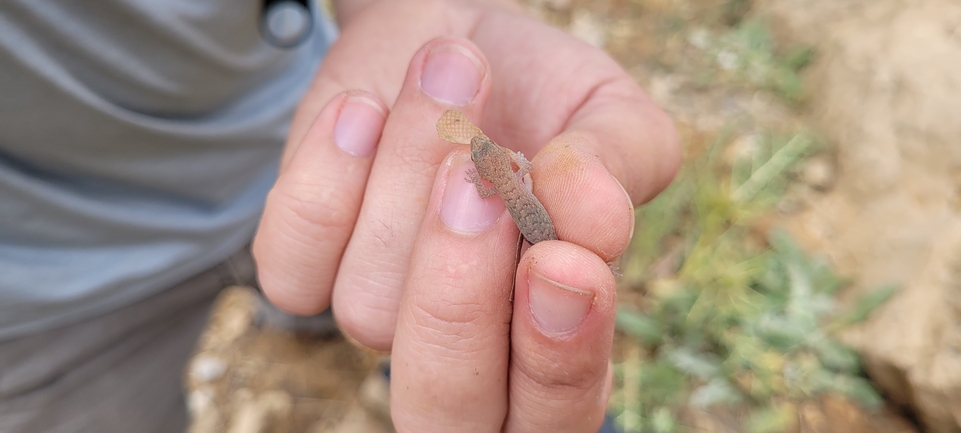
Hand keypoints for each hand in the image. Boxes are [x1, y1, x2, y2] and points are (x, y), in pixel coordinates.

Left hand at [252, 0, 678, 430]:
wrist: (455, 36)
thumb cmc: (544, 94)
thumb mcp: (611, 116)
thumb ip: (618, 169)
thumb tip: (596, 225)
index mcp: (552, 335)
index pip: (554, 414)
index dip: (556, 361)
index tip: (563, 259)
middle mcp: (461, 346)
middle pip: (441, 410)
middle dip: (457, 300)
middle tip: (482, 184)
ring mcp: (378, 311)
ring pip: (369, 309)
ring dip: (407, 176)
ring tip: (452, 78)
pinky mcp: (304, 266)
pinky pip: (290, 264)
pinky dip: (327, 174)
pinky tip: (366, 110)